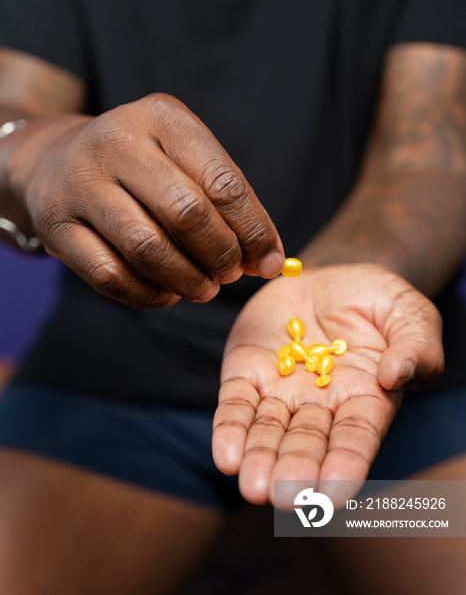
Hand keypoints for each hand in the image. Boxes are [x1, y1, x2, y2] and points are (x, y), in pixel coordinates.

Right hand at [6, 94, 283, 306]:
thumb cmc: (141, 164)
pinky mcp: (55, 225)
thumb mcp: (184, 158)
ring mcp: (80, 183)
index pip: (222, 182)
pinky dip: (148, 295)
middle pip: (186, 212)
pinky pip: (110, 275)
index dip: (253, 230)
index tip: (268, 262)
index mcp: (161, 117)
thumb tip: (268, 260)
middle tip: (232, 274)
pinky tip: (167, 294)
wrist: (55, 161)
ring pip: (147, 247)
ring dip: (187, 280)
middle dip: (221, 254)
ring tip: (205, 289)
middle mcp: (116, 142)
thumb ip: (226, 202)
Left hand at [212, 263, 442, 506]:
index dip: (346, 464)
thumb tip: (396, 376)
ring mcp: (281, 391)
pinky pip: (236, 404)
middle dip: (295, 470)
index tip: (334, 494)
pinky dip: (229, 429)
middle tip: (285, 496)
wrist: (328, 276)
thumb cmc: (378, 300)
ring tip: (252, 485)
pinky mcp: (247, 372)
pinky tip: (226, 456)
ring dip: (259, 458)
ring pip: (268, 431)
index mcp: (366, 399)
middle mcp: (321, 406)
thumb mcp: (410, 314)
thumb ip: (416, 347)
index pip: (356, 438)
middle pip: (307, 443)